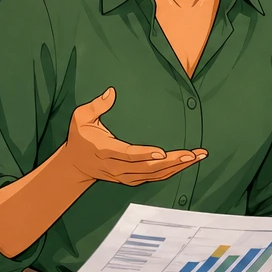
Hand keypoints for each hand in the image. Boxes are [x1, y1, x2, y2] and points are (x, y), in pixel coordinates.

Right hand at [61, 88, 204, 185]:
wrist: (75, 165)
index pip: (128, 154)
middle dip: (172, 162)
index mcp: (105, 150)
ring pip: (154, 174)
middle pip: (147, 167)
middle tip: (192, 154)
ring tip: (196, 157)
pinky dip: (171, 172)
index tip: (162, 152)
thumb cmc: (80, 138)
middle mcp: (117, 167)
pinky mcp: (131, 179)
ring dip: (177, 167)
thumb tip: (111, 92)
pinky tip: (186, 164)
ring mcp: (125, 176)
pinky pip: (154, 178)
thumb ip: (96, 106)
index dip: (144, 154)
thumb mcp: (80, 118)